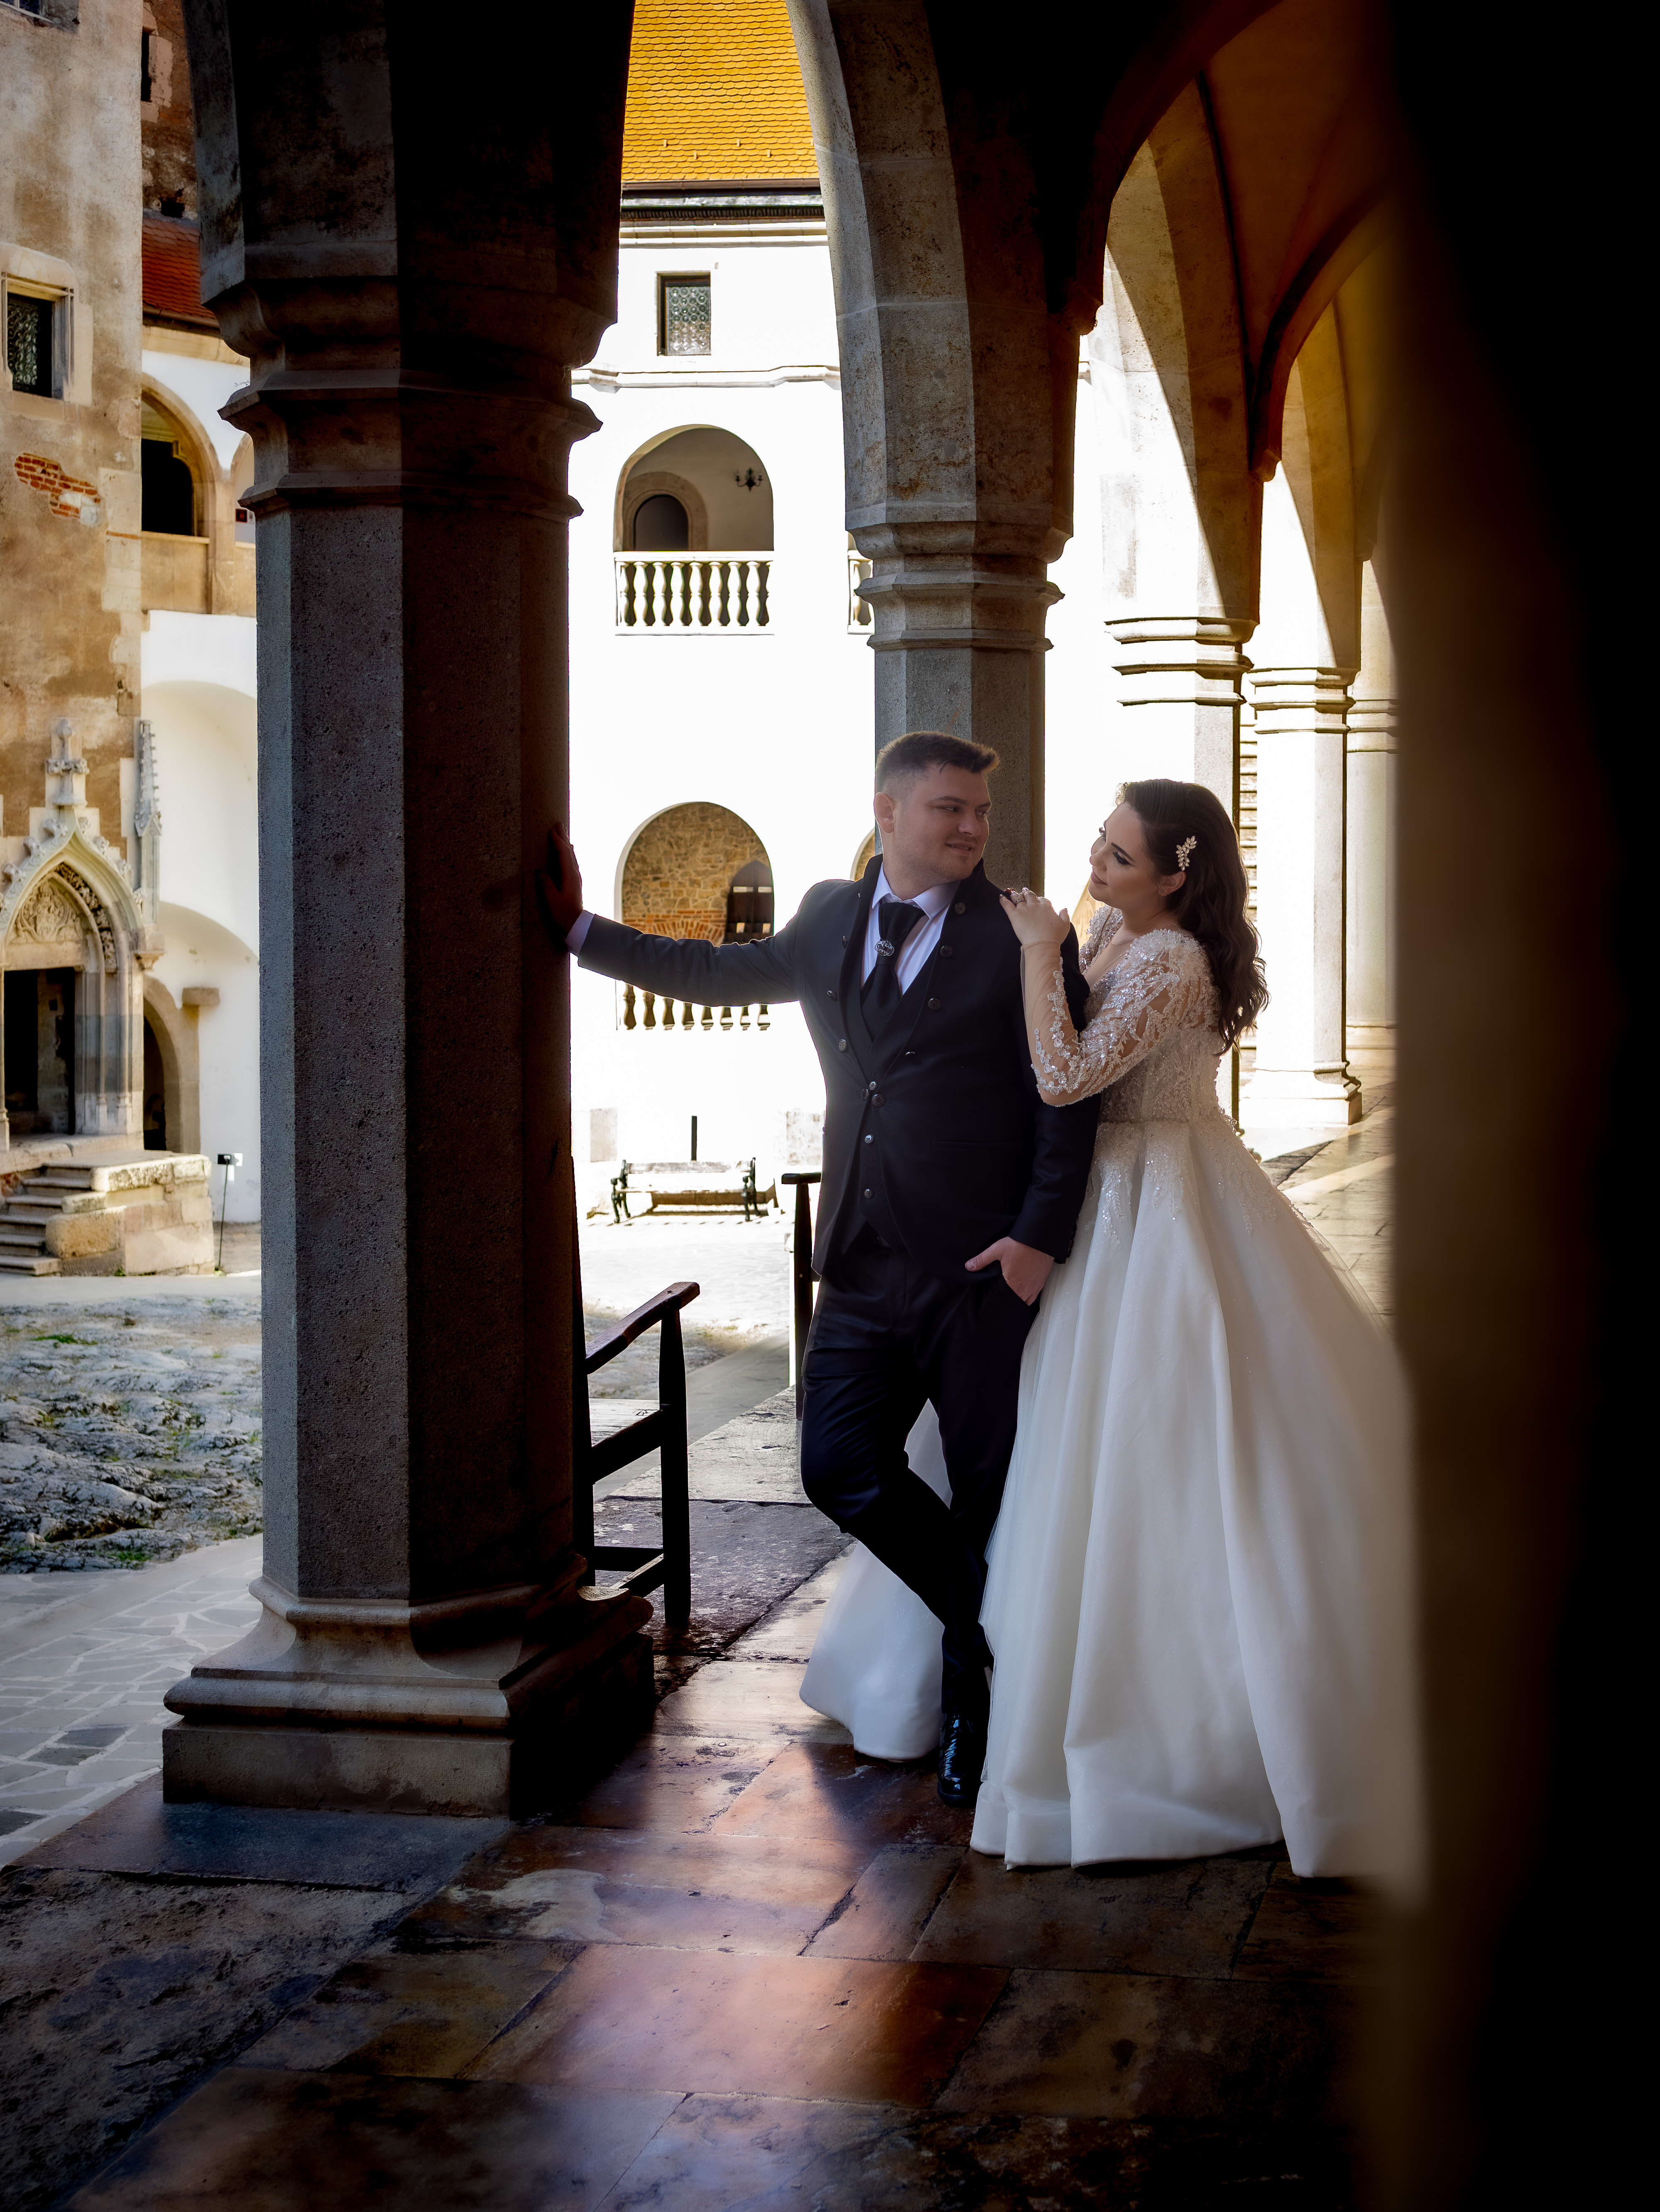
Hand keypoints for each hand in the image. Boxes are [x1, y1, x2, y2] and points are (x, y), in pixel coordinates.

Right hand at [535, 823, 583, 941]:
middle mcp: (575, 875)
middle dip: (563, 837)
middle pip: (569, 852)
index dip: (557, 841)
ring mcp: (575, 879)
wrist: (577, 926)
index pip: (563, 853)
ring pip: (571, 857)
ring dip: (566, 844)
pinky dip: (567, 854)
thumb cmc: (564, 915)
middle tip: (558, 824)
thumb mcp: (552, 900)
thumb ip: (546, 884)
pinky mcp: (574, 883)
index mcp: (569, 876)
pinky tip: (568, 855)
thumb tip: (540, 871)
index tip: (551, 829)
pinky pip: (571, 863)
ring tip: (563, 835)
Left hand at [964, 1236, 1054, 1303]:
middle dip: (1007, 1299)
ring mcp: (1034, 1287)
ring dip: (1017, 1299)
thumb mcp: (997, 1249)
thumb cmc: (1021, 1244)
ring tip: (1011, 1292)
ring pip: (1024, 1301)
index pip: (1002, 1298)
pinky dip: (1027, 1296)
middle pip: (1013, 1301)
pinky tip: (1023, 1289)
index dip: (997, 1298)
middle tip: (1001, 1294)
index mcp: (1012, 1283)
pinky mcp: (1041, 1283)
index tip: (994, 1295)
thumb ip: (982, 1260)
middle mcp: (1024, 1289)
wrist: (1039, 1239)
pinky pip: (1033, 1297)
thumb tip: (969, 1266)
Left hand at [999, 886, 1069, 947]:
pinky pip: (1007, 905)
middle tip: (1024, 891)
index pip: (1042, 900)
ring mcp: (1024, 910)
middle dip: (1027, 893)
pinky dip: (1003, 900)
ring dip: (1015, 894)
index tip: (1038, 900)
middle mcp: (1035, 906)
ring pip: (1018, 898)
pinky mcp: (1015, 916)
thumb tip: (1064, 909)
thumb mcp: (1065, 925)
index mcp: (1046, 907)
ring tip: (1012, 892)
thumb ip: (1064, 915)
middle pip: (1030, 896)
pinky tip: (1000, 897)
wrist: (1043, 945)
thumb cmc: (1054, 937)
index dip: (1040, 899)